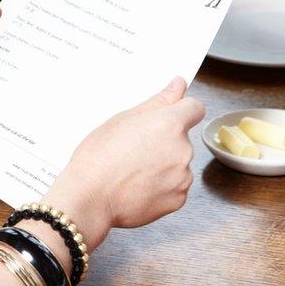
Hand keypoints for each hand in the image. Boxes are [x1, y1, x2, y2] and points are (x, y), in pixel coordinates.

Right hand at [40, 77, 204, 251]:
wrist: (90, 198)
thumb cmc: (99, 158)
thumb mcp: (123, 119)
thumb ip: (158, 102)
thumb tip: (178, 86)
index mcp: (169, 124)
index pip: (194, 108)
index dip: (180, 111)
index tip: (168, 116)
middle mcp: (182, 149)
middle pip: (182, 138)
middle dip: (164, 141)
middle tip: (134, 149)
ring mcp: (182, 176)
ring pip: (178, 164)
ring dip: (163, 165)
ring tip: (133, 171)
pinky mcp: (178, 199)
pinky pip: (175, 187)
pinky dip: (161, 187)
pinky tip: (138, 186)